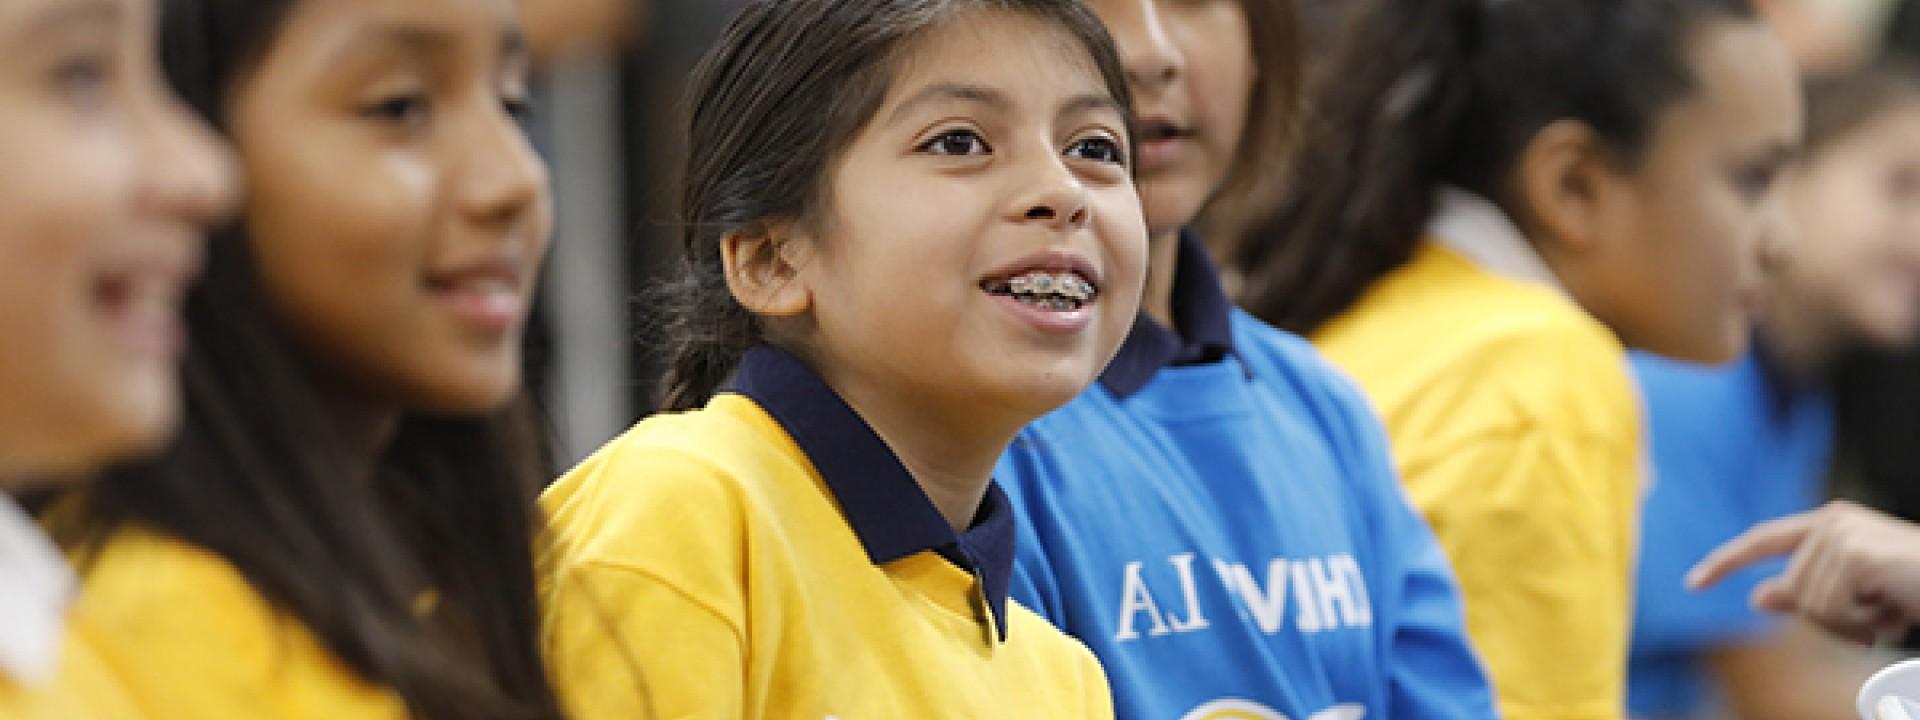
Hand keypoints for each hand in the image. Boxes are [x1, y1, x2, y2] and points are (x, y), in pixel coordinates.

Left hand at [1688, 501, 1919, 643]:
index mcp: (1829, 524)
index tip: (1691, 583)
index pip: (1763, 541)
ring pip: (1810, 605)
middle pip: (1791, 591)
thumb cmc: (1917, 590)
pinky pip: (1830, 609)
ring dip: (1852, 622)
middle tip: (1880, 616)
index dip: (1726, 562)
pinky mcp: (1852, 553)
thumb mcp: (1860, 596)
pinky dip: (1863, 622)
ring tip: (1890, 608)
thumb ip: (1808, 593)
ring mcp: (1840, 534)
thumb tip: (1758, 597)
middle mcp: (1831, 521)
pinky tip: (1894, 609)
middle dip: (1832, 619)